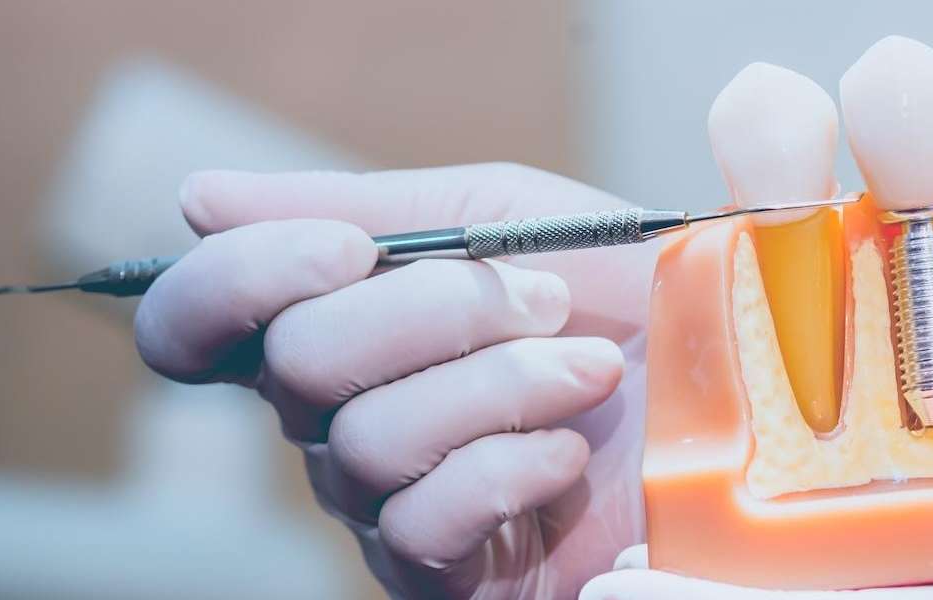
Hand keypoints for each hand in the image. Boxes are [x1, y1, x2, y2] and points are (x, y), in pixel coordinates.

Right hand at [134, 163, 653, 598]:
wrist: (736, 385)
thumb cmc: (623, 296)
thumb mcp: (504, 215)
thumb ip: (367, 205)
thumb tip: (200, 199)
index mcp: (341, 328)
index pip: (196, 325)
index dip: (241, 279)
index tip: (351, 247)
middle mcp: (340, 423)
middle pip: (295, 365)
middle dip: (434, 313)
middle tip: (544, 299)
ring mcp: (388, 506)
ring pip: (369, 439)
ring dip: (498, 385)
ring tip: (587, 371)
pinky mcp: (446, 577)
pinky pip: (423, 522)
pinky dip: (511, 468)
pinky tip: (570, 454)